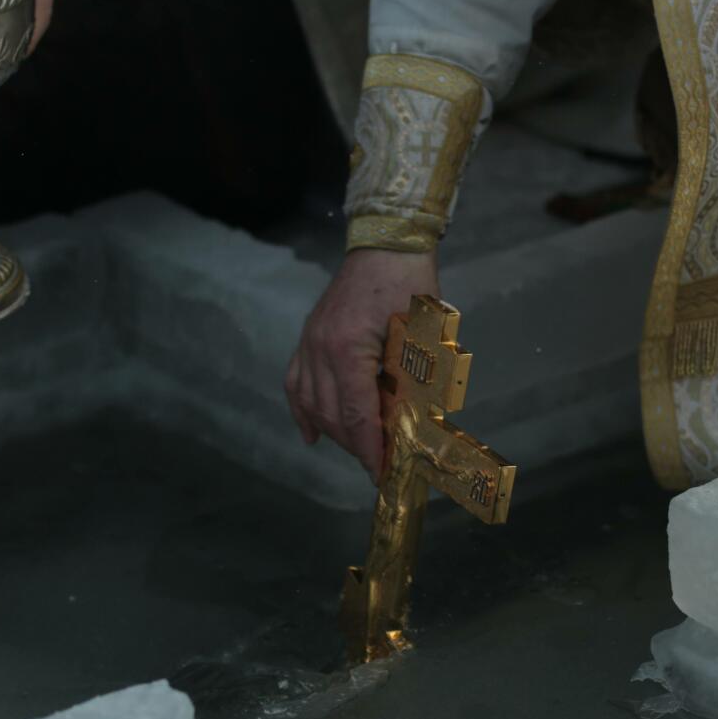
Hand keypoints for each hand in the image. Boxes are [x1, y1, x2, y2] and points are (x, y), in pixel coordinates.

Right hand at [287, 248, 439, 480]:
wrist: (387, 245)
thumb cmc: (411, 287)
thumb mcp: (422, 336)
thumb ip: (411, 383)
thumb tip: (408, 430)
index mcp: (347, 348)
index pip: (355, 413)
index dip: (369, 448)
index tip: (382, 473)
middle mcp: (319, 347)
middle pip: (331, 414)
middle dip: (356, 444)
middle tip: (382, 462)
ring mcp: (308, 341)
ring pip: (311, 403)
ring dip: (335, 431)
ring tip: (360, 447)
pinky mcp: (307, 337)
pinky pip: (295, 383)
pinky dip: (303, 412)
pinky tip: (312, 436)